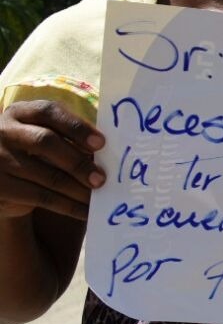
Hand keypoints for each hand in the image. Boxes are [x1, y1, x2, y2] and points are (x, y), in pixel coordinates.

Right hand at [0, 101, 104, 221]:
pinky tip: (86, 212)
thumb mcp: (45, 137)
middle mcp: (4, 131)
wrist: (0, 177)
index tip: (101, 143)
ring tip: (99, 197)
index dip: (76, 126)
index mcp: (21, 113)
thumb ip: (70, 139)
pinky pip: (41, 197)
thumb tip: (109, 155)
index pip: (48, 112)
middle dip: (78, 162)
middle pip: (45, 142)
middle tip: (102, 178)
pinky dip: (68, 206)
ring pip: (46, 175)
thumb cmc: (34, 152)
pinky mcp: (1, 186)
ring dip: (78, 190)